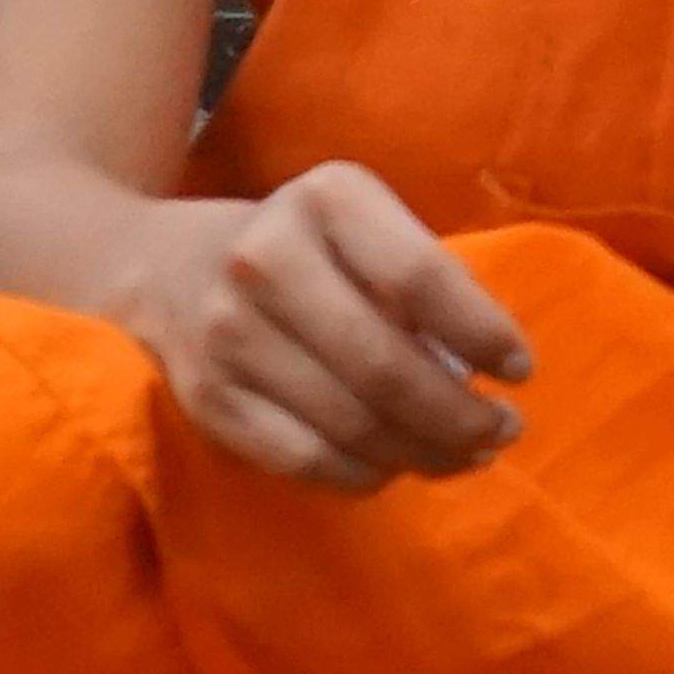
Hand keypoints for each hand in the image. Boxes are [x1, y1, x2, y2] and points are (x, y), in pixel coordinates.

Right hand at [125, 161, 532, 493]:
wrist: (153, 266)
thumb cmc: (292, 246)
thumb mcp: (352, 223)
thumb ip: (414, 279)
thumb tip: (488, 373)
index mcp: (324, 199)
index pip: (421, 278)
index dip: (483, 334)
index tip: (521, 371)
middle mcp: (265, 259)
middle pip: (387, 367)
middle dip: (462, 416)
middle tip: (502, 431)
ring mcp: (229, 334)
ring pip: (354, 424)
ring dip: (426, 453)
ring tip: (463, 453)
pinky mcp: (208, 399)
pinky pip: (308, 460)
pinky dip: (367, 473)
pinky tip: (395, 464)